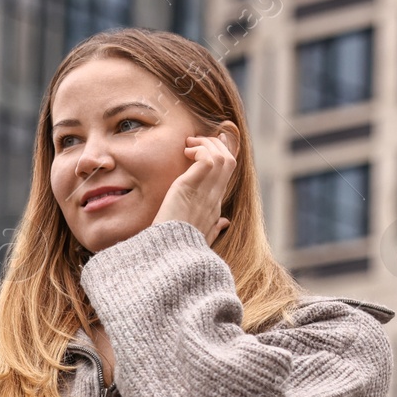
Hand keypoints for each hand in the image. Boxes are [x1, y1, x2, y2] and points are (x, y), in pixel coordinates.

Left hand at [152, 130, 237, 244]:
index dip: (221, 156)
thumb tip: (226, 222)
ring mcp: (205, 192)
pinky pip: (207, 158)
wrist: (167, 255)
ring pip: (222, 156)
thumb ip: (213, 228)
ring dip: (207, 144)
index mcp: (214, 208)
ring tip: (190, 144)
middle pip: (229, 161)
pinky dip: (200, 149)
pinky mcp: (190, 187)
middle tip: (197, 142)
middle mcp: (213, 198)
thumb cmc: (176, 248)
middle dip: (216, 145)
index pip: (226, 175)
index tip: (208, 147)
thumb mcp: (198, 237)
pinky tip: (186, 151)